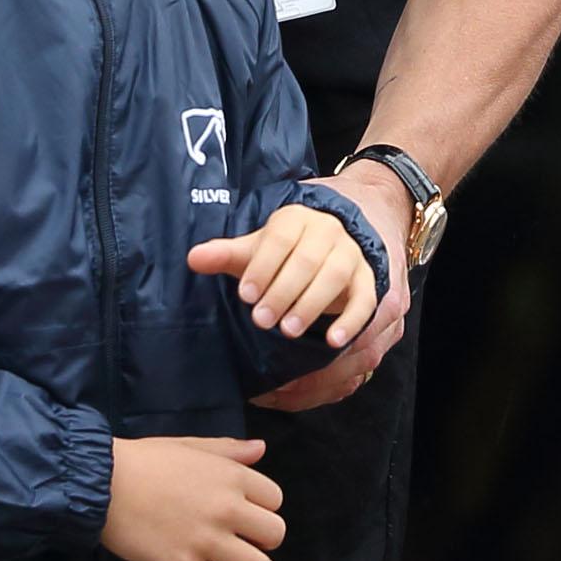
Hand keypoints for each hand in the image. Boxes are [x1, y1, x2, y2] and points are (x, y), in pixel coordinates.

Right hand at [98, 436, 284, 560]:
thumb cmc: (145, 460)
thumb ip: (229, 450)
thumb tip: (261, 449)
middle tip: (251, 543)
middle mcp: (226, 509)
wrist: (103, 484)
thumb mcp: (191, 446)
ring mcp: (206, 540)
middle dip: (267, 541)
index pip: (275, 499)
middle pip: (275, 534)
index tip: (252, 514)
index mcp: (231, 477)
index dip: (266, 508)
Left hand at [188, 204, 380, 349]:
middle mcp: (328, 231)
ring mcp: (351, 254)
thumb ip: (227, 255)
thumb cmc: (284, 252)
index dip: (262, 266)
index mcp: (296, 219)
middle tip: (261, 320)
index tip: (245, 295)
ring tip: (287, 331)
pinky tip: (333, 340)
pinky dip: (351, 320)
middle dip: (283, 291)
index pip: (280, 238)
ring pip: (335, 276)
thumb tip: (193, 258)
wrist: (333, 239)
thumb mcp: (255, 250)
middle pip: (308, 259)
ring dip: (311, 304)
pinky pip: (365, 298)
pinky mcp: (367, 279)